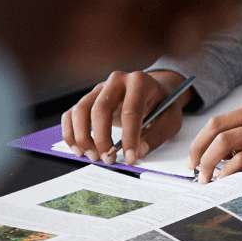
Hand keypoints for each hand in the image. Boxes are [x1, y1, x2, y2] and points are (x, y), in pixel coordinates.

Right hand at [62, 70, 187, 163]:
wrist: (155, 91)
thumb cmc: (162, 105)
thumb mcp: (170, 119)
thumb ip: (156, 135)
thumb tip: (138, 152)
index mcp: (140, 82)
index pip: (131, 111)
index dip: (129, 137)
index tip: (130, 158)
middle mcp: (116, 81)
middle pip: (100, 109)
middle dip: (102, 138)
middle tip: (108, 159)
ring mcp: (99, 88)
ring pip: (80, 111)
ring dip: (82, 137)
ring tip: (93, 156)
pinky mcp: (88, 98)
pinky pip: (71, 114)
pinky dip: (70, 133)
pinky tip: (79, 149)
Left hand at [186, 92, 241, 182]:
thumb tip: (227, 152)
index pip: (220, 119)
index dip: (201, 141)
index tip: (195, 158)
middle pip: (216, 127)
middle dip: (197, 151)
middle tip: (192, 170)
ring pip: (225, 142)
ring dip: (208, 163)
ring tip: (205, 179)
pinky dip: (228, 172)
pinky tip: (225, 181)